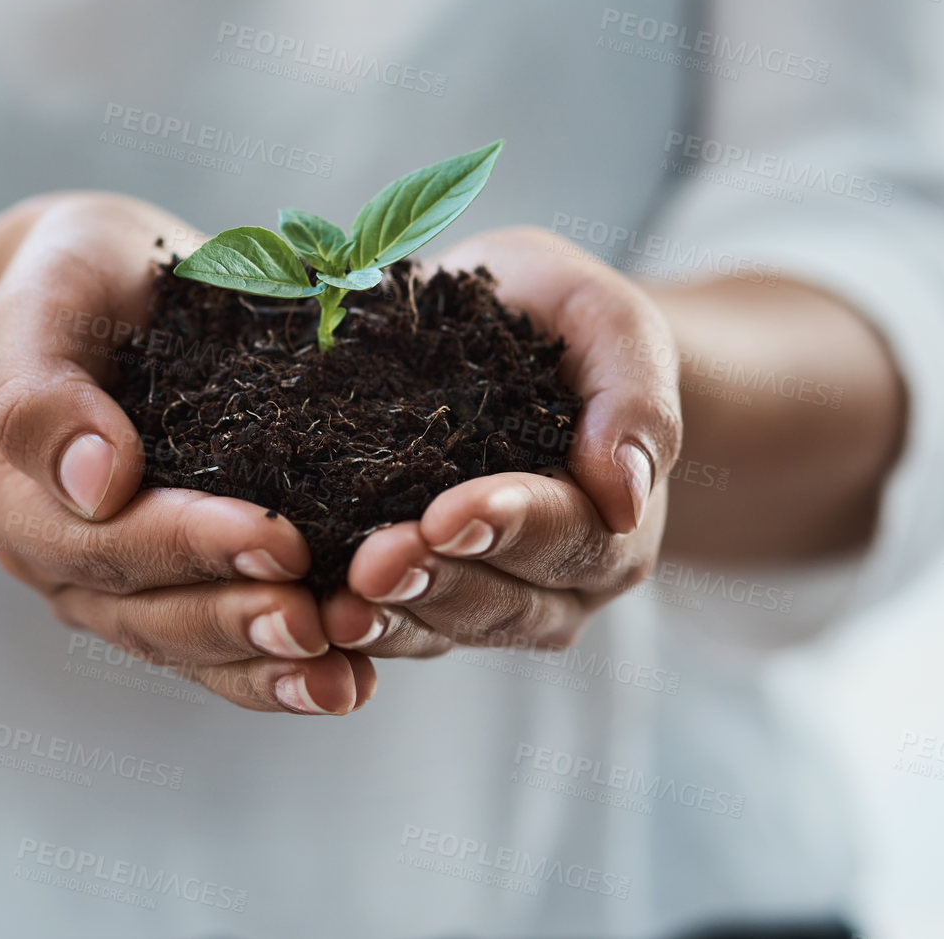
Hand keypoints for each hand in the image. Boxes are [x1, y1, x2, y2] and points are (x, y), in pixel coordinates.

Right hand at [0, 193, 375, 713]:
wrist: (100, 287)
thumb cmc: (66, 284)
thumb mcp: (37, 306)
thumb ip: (43, 392)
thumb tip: (95, 482)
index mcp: (25, 505)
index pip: (105, 543)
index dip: (190, 546)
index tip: (277, 539)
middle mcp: (72, 566)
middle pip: (153, 617)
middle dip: (240, 622)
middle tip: (321, 622)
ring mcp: (130, 589)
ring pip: (196, 650)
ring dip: (272, 667)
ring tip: (346, 679)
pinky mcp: (189, 587)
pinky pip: (231, 647)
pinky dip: (288, 668)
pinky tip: (356, 680)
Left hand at [319, 227, 682, 657]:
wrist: (505, 323)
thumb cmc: (558, 314)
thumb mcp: (606, 320)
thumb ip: (633, 394)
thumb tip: (627, 494)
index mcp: (612, 512)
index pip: (569, 532)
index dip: (509, 525)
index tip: (450, 514)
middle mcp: (561, 576)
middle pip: (505, 600)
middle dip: (437, 581)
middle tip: (374, 565)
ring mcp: (493, 597)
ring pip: (445, 629)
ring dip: (391, 618)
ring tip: (337, 605)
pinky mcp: (426, 601)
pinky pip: (396, 629)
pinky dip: (358, 627)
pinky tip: (311, 616)